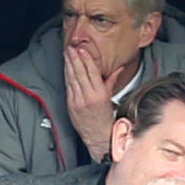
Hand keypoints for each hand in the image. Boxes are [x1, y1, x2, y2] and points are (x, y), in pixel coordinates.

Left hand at [64, 47, 123, 161]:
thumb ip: (112, 81)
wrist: (99, 137)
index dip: (86, 59)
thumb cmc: (106, 119)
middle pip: (79, 73)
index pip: (91, 72)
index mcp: (100, 94)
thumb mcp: (111, 98)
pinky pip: (68, 87)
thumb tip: (118, 69)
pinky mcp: (71, 105)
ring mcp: (77, 101)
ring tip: (67, 54)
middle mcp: (88, 97)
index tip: (82, 49)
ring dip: (68, 64)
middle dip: (74, 58)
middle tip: (71, 47)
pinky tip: (66, 68)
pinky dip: (66, 76)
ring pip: (71, 79)